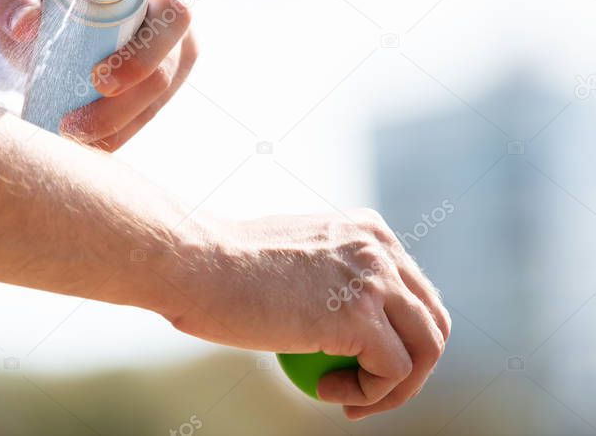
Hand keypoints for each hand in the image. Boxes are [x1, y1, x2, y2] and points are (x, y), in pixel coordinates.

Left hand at [0, 0, 197, 150]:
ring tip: (75, 129)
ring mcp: (172, 30)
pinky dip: (126, 128)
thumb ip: (9, 1)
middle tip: (97, 82)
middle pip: (173, 14)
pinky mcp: (173, 71)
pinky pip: (159, 104)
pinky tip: (94, 146)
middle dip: (141, 55)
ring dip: (128, 106)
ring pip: (170, 69)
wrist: (56, 39)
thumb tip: (28, 24)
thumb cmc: (39, 6)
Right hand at [164, 209, 450, 418]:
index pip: (413, 290)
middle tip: (364, 390)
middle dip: (410, 366)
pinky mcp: (360, 319)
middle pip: (431, 321)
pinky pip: (392, 373)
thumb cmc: (224, 266)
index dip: (400, 335)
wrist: (197, 264)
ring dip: (394, 388)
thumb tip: (341, 314)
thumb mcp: (294, 257)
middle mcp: (380, 249)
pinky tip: (327, 392)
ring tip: (345, 398)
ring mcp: (374, 281)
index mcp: (367, 230)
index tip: (362, 361)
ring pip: (425, 351)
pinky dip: (368, 395)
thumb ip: (329, 274)